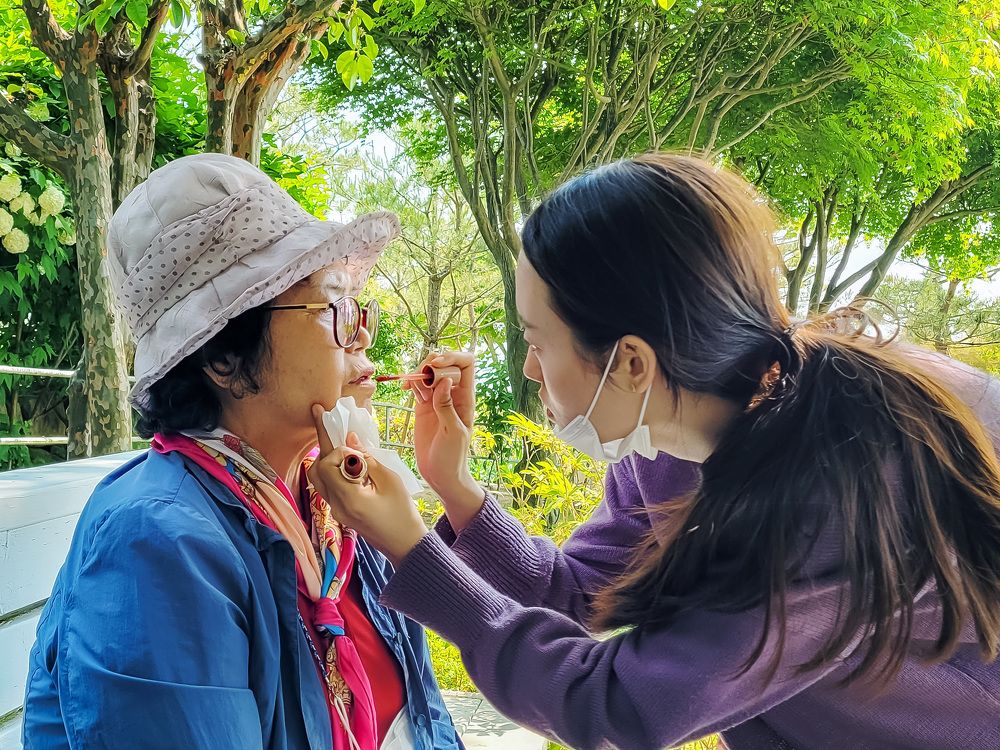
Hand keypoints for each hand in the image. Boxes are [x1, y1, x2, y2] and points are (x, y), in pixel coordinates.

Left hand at [309, 405, 427, 565]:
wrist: (405, 544)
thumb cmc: (403, 512)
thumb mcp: (390, 480)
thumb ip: (367, 459)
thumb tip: (350, 438)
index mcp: (348, 498)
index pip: (326, 465)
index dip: (338, 450)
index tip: (355, 448)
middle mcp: (336, 505)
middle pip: (316, 470)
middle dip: (328, 452)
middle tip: (344, 442)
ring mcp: (336, 510)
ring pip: (318, 479)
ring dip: (330, 462)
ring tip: (348, 455)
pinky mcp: (341, 511)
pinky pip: (329, 487)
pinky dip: (335, 473)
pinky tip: (353, 468)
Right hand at [406, 351, 484, 529]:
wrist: (441, 474)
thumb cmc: (453, 457)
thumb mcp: (453, 432)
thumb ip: (446, 407)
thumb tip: (443, 381)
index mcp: (466, 397)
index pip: (466, 364)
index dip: (453, 357)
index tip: (436, 364)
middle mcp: (453, 394)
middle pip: (446, 363)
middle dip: (432, 362)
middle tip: (422, 375)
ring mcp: (437, 399)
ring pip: (430, 372)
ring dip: (419, 372)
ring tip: (410, 384)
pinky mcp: (424, 406)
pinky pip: (418, 386)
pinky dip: (411, 382)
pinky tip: (406, 388)